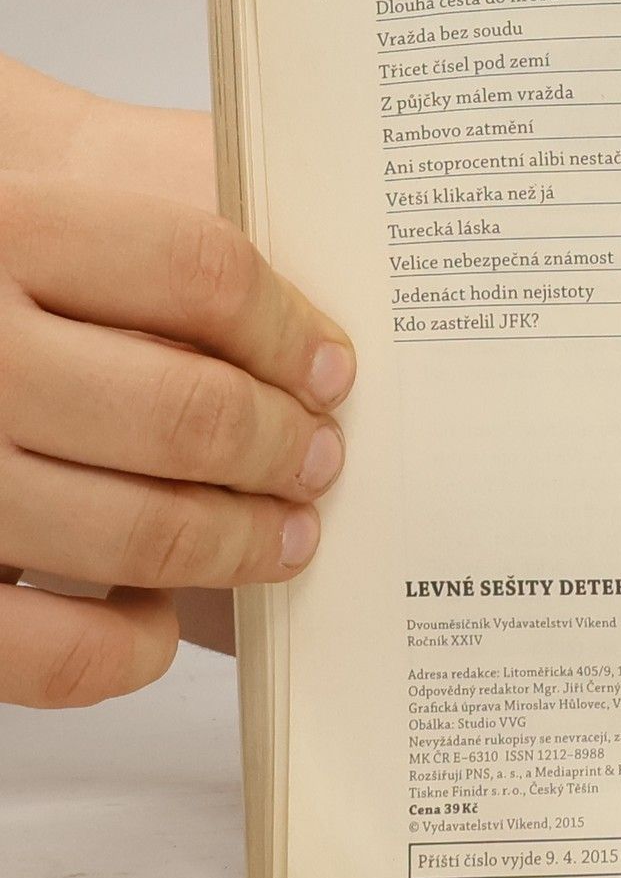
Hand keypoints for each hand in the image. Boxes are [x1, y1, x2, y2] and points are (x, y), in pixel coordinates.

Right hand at [0, 174, 354, 706]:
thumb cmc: (1, 291)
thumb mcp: (52, 225)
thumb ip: (160, 261)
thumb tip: (313, 346)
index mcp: (14, 232)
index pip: (201, 273)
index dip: (290, 332)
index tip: (331, 373)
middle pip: (189, 413)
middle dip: (283, 449)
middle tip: (319, 462)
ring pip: (143, 533)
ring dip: (241, 544)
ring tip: (284, 536)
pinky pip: (56, 652)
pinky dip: (128, 647)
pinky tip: (152, 614)